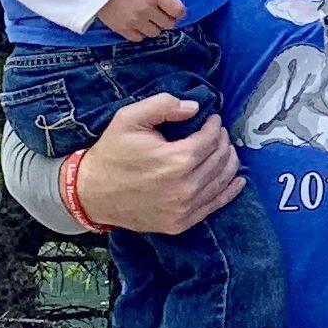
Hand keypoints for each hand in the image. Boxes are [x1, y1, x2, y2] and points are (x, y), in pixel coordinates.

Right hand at [73, 91, 242, 234]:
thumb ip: (163, 105)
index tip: (211, 119)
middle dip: (223, 141)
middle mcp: (186, 187)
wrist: (91, 193)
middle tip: (217, 132)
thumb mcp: (129, 118)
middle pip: (220, 158)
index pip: (211, 139)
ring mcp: (185, 208)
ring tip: (223, 149)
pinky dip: (229, 190)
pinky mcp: (181, 223)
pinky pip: (215, 204)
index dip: (214, 125)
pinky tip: (236, 179)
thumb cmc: (111, 153)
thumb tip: (195, 108)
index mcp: (176, 160)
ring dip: (229, 161)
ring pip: (223, 180)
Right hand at [94, 0, 186, 39]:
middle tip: (161, 13)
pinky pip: (138, 38)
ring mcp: (135, 21)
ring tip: (148, 18)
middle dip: (167, 19)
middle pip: (168, 24)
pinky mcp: (122, 29)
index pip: (178, 11)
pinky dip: (140, 33)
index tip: (174, 9)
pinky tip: (136, 24)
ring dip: (154, 26)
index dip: (179, 11)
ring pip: (154, 33)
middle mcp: (147, 10)